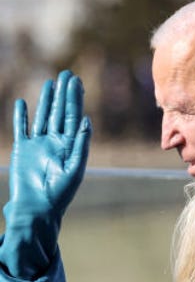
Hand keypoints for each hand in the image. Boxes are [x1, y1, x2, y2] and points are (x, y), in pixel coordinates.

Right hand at [0, 70, 91, 279]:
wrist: (38, 207)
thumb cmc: (60, 192)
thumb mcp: (75, 168)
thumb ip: (81, 144)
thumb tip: (87, 121)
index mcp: (70, 146)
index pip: (73, 117)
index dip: (75, 99)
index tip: (77, 82)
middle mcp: (56, 143)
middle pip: (60, 113)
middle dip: (64, 94)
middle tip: (68, 74)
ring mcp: (39, 145)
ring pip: (43, 116)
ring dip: (46, 101)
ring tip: (50, 83)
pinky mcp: (23, 150)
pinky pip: (21, 128)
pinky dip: (21, 116)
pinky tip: (22, 103)